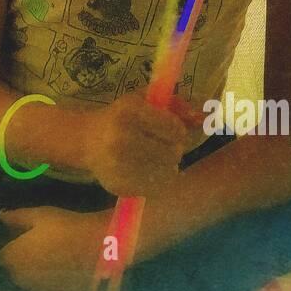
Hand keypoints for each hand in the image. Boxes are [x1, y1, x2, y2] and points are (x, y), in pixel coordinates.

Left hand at [0, 207, 109, 290]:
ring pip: (29, 283)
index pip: (2, 257)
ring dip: (33, 274)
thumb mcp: (40, 215)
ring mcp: (40, 290)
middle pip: (14, 271)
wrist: (98, 247)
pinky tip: (61, 271)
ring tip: (50, 260)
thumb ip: (16, 217)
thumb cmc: (66, 226)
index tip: (19, 241)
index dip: (10, 249)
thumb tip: (0, 215)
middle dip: (20, 262)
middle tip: (36, 249)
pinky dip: (49, 283)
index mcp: (15, 256)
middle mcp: (23, 277)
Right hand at [78, 88, 195, 197]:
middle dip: (173, 147)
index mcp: (129, 112)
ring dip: (167, 165)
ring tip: (154, 157)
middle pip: (173, 151)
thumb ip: (177, 106)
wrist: (87, 140)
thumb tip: (204, 116)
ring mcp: (119, 166)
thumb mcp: (145, 102)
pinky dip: (157, 180)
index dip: (177, 129)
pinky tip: (146, 169)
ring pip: (168, 172)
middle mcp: (122, 139)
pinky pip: (155, 188)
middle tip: (161, 144)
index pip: (174, 128)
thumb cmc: (121, 117)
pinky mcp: (119, 185)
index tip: (169, 128)